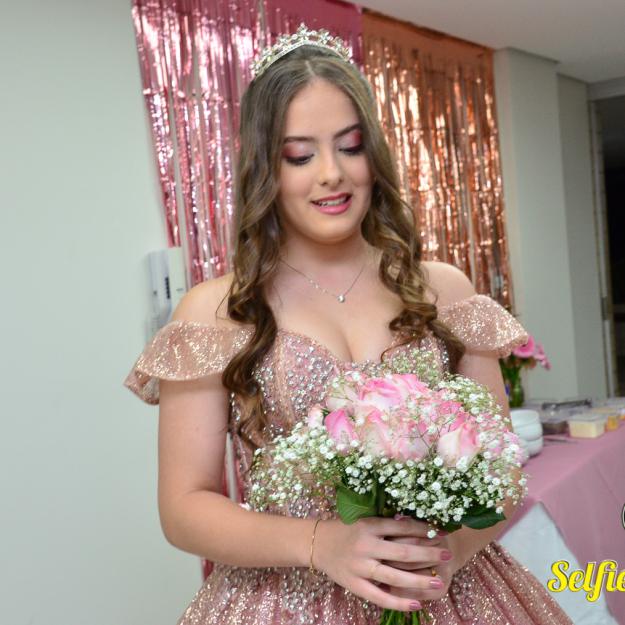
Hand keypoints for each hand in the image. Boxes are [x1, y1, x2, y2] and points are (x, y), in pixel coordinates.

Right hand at [312, 516, 452, 611]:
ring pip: (394, 577)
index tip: (442, 531)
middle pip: (403, 553)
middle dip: (428, 555)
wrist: (318, 544)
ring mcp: (360, 567)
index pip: (402, 528)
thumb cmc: (346, 530)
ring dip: (419, 581)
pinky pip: (380, 597)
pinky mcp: (354, 585)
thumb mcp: (365, 520)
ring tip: (439, 583)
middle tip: (447, 555)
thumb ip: (387, 524)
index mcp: (369, 526)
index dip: (424, 530)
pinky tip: (417, 603)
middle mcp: (365, 545)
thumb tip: (417, 525)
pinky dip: (399, 602)